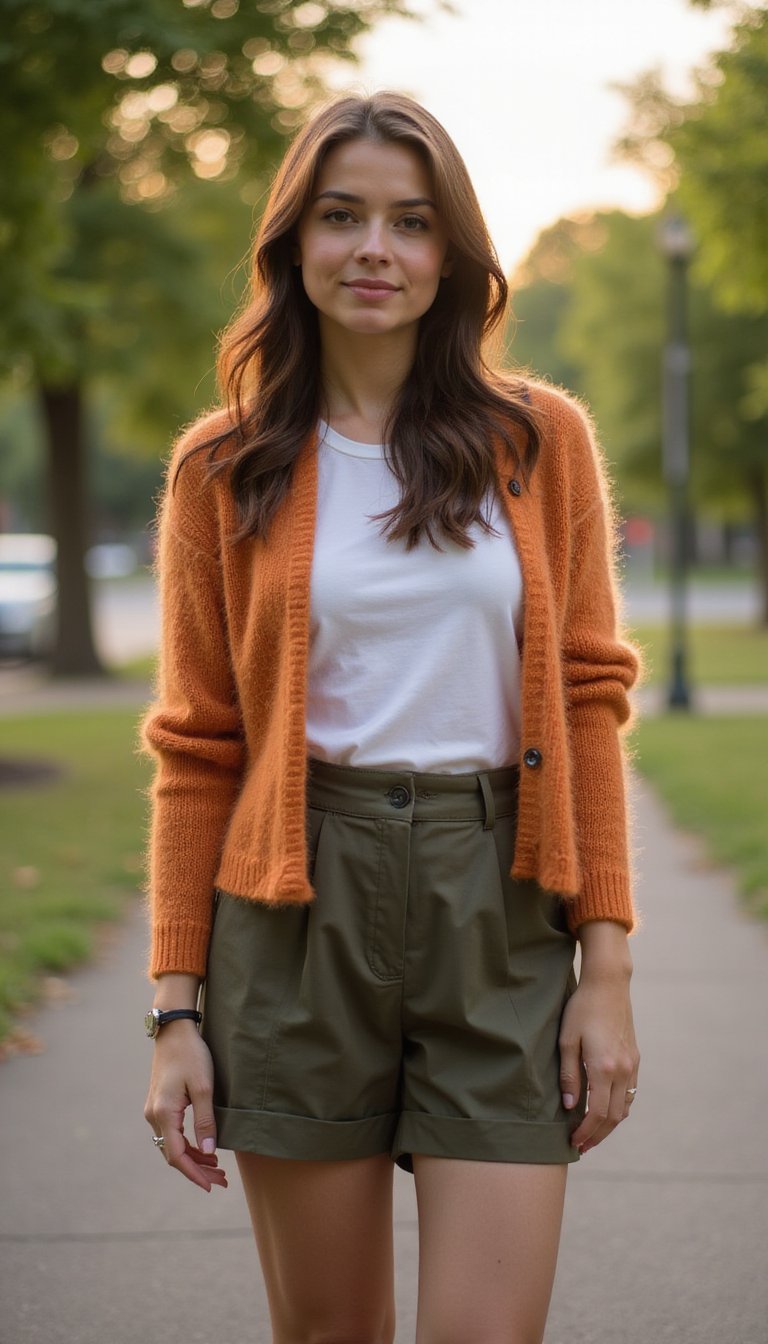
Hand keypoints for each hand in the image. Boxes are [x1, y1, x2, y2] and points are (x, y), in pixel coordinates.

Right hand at [144, 1022, 227, 1191]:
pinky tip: (204, 1149)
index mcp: (164, 1114)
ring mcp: (154, 1110)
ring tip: (217, 1169)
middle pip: (173, 1154)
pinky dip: (187, 1145)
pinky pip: (171, 1134)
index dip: (194, 1174)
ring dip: (193, 1159)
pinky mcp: (159, 1104)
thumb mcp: (204, 1088)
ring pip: (172, 1145)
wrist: (174, 1031)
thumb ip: (206, 1122)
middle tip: (222, 1181)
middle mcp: (154, 1116)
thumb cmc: (191, 1055)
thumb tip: (209, 1153)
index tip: (211, 1186)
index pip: (177, 1156)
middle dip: (197, 1170)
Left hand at [559, 967, 638, 1155]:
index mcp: (604, 1068)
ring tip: (592, 1133)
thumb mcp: (566, 1040)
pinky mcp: (635, 1058)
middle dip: (597, 1136)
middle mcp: (622, 1071)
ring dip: (609, 1125)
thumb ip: (568, 1075)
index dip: (585, 1132)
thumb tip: (569, 1106)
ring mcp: (632, 1065)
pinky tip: (606, 1110)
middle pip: (613, 1117)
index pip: (596, 1114)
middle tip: (581, 1146)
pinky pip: (630, 1093)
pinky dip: (619, 1109)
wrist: (608, 985)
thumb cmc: (582, 1009)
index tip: (573, 1142)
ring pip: (624, 1108)